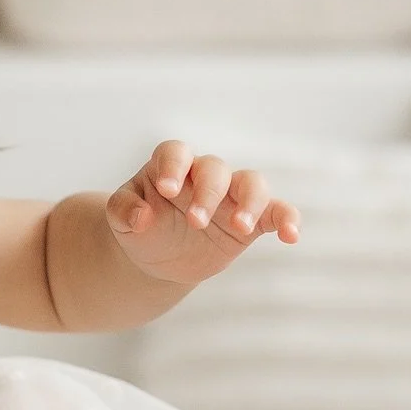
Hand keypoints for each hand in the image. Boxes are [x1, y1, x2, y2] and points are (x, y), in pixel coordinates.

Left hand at [107, 140, 299, 286]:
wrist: (157, 257)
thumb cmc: (138, 226)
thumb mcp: (119, 220)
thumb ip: (123, 211)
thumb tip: (142, 216)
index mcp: (170, 168)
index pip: (176, 152)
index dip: (173, 166)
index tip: (167, 190)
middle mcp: (204, 176)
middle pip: (215, 168)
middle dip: (207, 193)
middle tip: (194, 222)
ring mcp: (230, 196)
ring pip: (251, 183)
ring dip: (249, 202)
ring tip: (238, 226)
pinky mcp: (252, 220)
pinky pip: (277, 212)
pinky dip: (288, 220)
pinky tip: (291, 237)